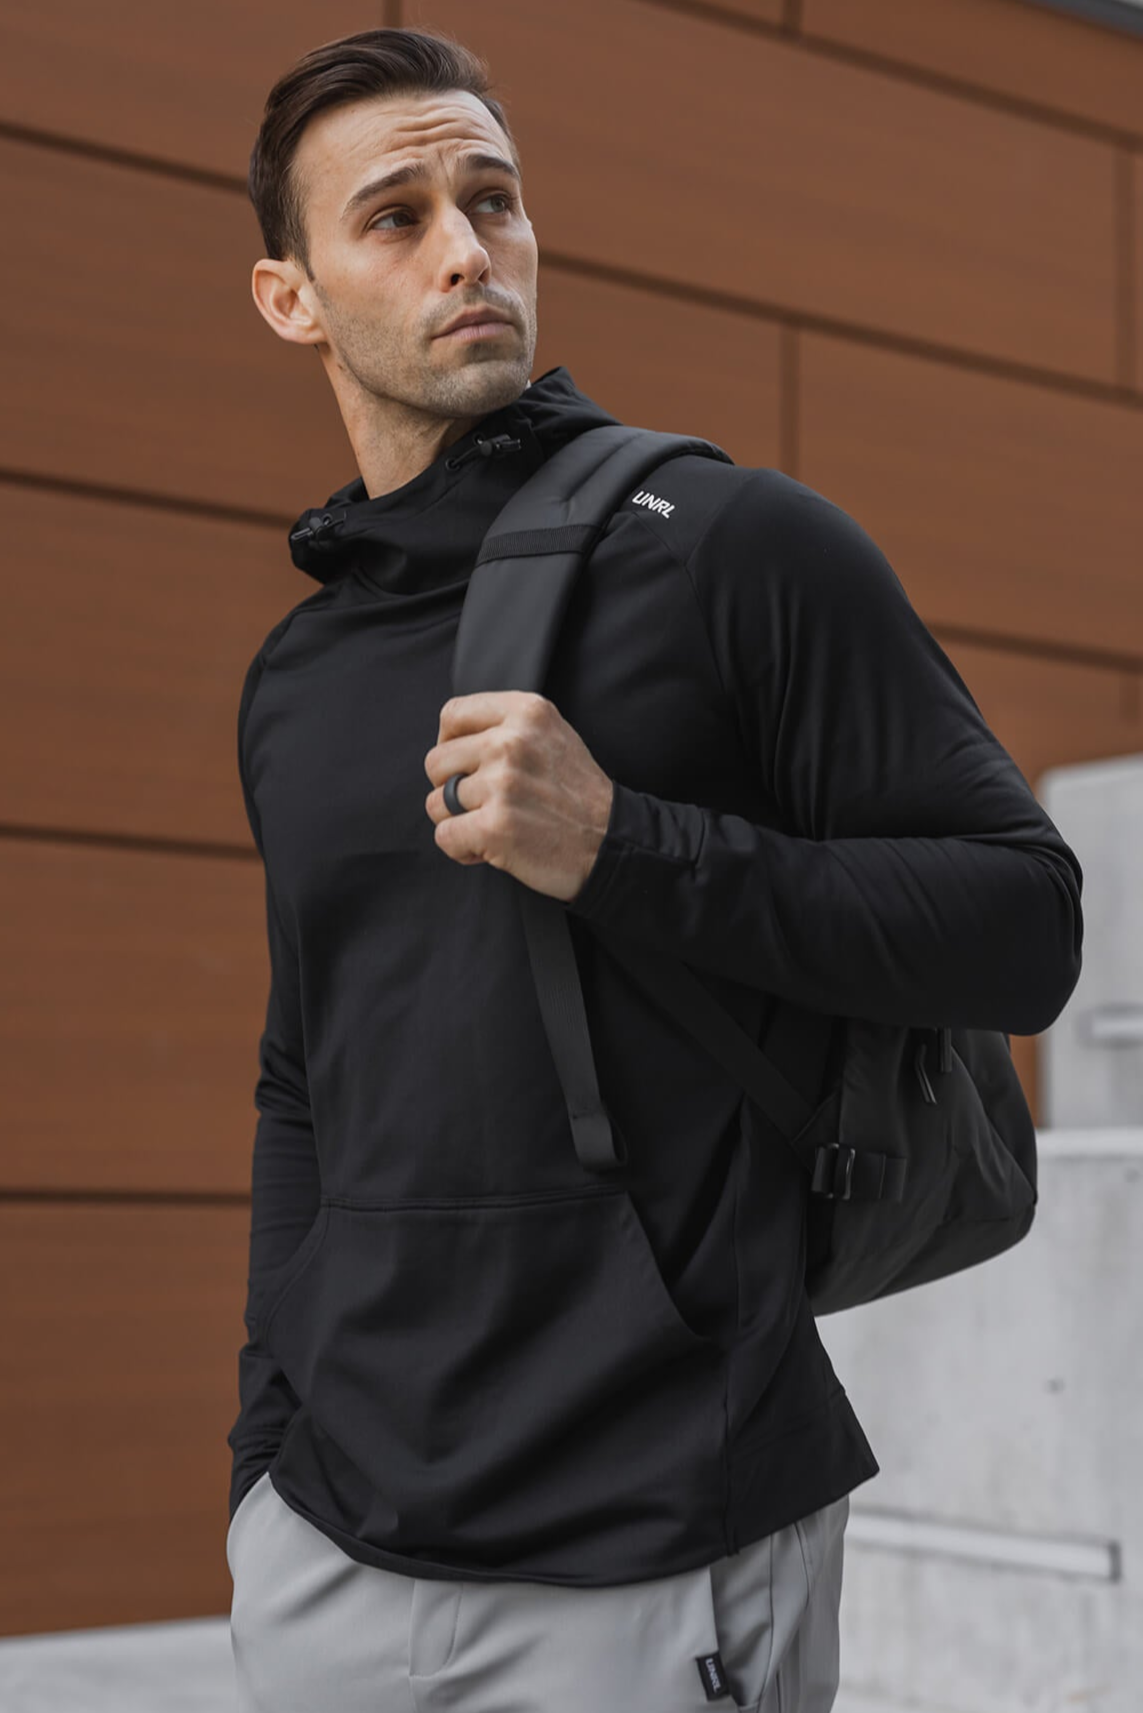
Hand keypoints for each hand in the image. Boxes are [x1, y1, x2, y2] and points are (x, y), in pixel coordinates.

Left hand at [424, 691, 613, 902]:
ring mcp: (502, 784)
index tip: (465, 766)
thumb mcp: (551, 735)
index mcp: (526, 712)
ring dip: (459, 822)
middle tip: (484, 804)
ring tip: (493, 825)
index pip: (452, 714)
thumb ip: (506, 726)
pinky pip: (445, 836)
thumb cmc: (577, 794)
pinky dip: (462, 849)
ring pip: (436, 803)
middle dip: (451, 788)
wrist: (611, 842)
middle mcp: (512, 742)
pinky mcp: (495, 826)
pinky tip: (490, 848)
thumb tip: (451, 738)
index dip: (450, 744)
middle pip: (436, 761)